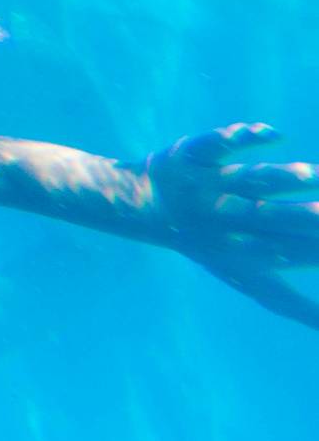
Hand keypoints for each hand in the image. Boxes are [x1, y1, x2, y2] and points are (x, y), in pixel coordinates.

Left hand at [141, 124, 318, 325]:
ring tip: (311, 175)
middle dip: (307, 217)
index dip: (317, 250)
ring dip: (280, 177)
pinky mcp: (192, 155)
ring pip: (248, 180)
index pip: (294, 252)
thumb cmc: (211, 247)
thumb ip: (293, 305)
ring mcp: (210, 185)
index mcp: (247, 249)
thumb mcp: (252, 280)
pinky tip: (269, 135)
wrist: (140, 209)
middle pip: (275, 216)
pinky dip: (241, 136)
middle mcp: (228, 217)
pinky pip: (215, 144)